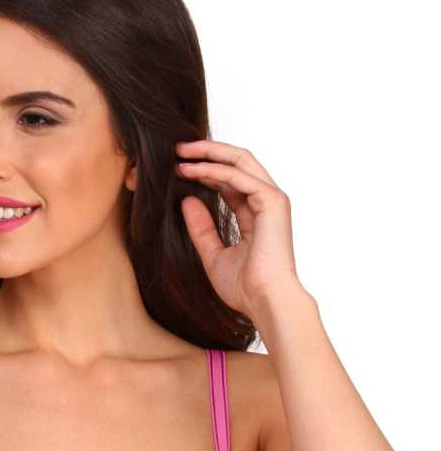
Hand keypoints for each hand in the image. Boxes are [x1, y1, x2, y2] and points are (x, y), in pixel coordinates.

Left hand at [175, 139, 299, 318]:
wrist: (265, 301)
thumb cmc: (245, 288)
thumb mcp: (213, 255)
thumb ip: (201, 228)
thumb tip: (186, 200)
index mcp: (257, 214)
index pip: (231, 181)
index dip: (205, 170)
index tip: (178, 167)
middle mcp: (267, 202)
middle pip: (237, 162)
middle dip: (207, 152)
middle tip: (177, 149)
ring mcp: (272, 199)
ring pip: (239, 160)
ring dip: (208, 154)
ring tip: (180, 153)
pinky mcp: (272, 201)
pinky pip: (238, 175)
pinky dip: (213, 169)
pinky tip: (192, 170)